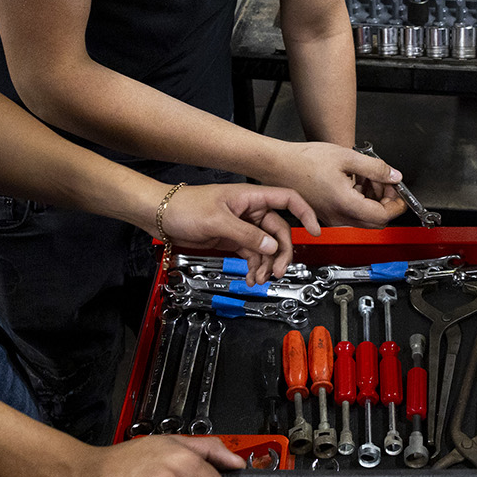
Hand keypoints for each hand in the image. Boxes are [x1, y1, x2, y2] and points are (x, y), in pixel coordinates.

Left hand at [162, 183, 321, 284]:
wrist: (161, 217)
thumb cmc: (185, 207)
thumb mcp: (218, 221)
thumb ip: (247, 235)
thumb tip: (272, 247)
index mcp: (251, 197)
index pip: (288, 199)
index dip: (305, 213)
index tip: (315, 230)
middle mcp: (251, 211)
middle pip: (280, 231)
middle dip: (281, 252)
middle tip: (277, 271)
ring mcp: (243, 226)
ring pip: (267, 246)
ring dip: (266, 264)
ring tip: (258, 279)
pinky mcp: (234, 238)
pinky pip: (253, 254)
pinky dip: (254, 267)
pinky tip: (251, 277)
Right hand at [266, 142, 406, 227]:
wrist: (279, 165)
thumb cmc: (304, 161)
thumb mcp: (347, 157)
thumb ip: (375, 169)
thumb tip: (394, 176)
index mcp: (345, 204)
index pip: (382, 216)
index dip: (396, 205)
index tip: (400, 193)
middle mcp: (338, 217)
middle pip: (375, 222)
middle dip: (386, 203)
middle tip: (385, 183)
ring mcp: (331, 218)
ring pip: (363, 219)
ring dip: (373, 201)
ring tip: (368, 178)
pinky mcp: (325, 215)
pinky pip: (350, 215)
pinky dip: (360, 202)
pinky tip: (355, 182)